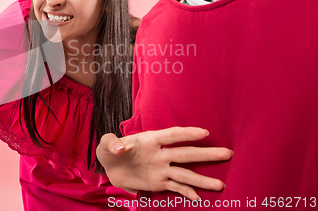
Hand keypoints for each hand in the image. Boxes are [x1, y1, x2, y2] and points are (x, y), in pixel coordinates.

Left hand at [96, 127, 231, 200]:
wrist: (110, 167)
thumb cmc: (110, 150)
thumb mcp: (105, 144)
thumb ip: (112, 143)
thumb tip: (120, 147)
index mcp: (150, 139)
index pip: (171, 135)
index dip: (187, 133)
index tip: (204, 132)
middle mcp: (160, 154)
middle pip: (186, 153)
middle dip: (206, 154)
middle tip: (226, 153)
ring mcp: (162, 168)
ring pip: (185, 173)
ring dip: (202, 179)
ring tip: (220, 184)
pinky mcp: (159, 182)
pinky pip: (176, 187)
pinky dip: (186, 193)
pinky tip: (199, 199)